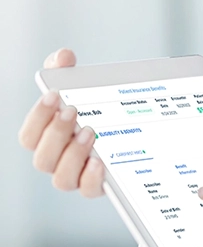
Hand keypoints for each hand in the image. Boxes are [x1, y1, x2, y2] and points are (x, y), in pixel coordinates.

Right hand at [18, 49, 105, 197]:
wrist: (130, 131)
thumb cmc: (95, 111)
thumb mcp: (84, 88)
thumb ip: (68, 71)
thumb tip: (63, 56)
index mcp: (47, 138)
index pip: (29, 135)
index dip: (37, 117)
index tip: (54, 96)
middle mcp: (57, 159)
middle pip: (42, 158)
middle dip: (55, 133)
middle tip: (73, 111)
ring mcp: (77, 174)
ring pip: (61, 178)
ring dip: (72, 155)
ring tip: (91, 132)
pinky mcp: (98, 184)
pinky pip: (88, 190)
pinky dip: (91, 179)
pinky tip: (101, 161)